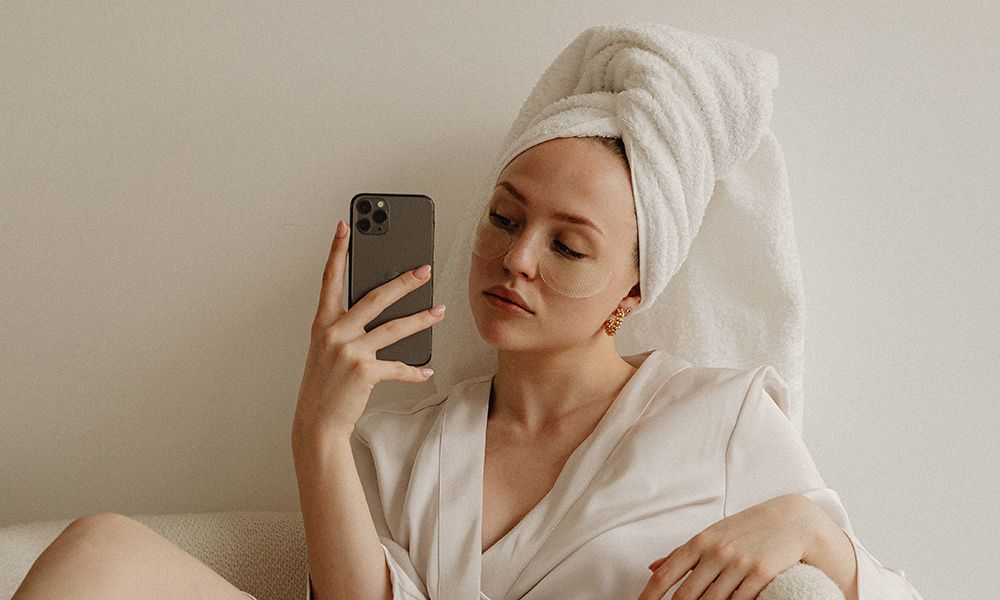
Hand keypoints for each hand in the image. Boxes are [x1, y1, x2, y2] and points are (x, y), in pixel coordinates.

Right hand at [291, 219, 444, 445]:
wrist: (317, 423)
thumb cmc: (324, 385)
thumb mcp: (327, 350)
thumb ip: (346, 328)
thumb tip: (379, 311)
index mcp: (322, 323)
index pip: (330, 279)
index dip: (337, 251)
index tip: (344, 226)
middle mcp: (334, 333)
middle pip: (374, 298)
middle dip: (403, 282)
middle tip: (424, 269)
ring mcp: (349, 352)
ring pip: (393, 328)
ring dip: (421, 319)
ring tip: (439, 311)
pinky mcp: (363, 372)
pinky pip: (398, 367)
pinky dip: (415, 371)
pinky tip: (427, 370)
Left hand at [637, 493, 813, 599]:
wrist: (791, 520)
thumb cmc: (746, 529)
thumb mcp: (711, 535)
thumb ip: (682, 553)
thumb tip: (652, 567)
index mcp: (700, 542)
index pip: (667, 574)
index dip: (650, 595)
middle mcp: (716, 553)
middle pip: (686, 595)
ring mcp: (738, 564)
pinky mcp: (761, 575)